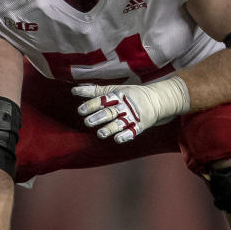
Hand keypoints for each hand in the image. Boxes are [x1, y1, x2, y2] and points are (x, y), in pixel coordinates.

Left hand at [73, 77, 189, 143]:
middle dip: (99, 117)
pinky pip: (133, 132)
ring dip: (110, 128)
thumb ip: (94, 91)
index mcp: (118, 95)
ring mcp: (133, 117)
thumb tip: (74, 90)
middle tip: (87, 122)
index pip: (103, 100)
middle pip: (110, 112)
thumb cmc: (130, 94)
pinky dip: (125, 136)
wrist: (156, 100)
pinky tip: (117, 140)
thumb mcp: (114, 90)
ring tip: (101, 134)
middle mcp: (125, 106)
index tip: (80, 110)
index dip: (92, 105)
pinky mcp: (140, 126)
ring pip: (120, 123)